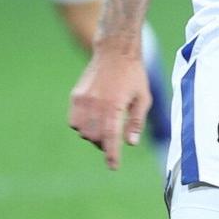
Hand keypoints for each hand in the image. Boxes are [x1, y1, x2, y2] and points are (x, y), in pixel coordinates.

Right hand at [69, 48, 150, 170]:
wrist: (115, 51)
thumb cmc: (133, 75)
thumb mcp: (143, 98)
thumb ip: (136, 122)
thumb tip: (130, 143)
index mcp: (114, 105)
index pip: (111, 137)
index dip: (112, 155)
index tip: (113, 167)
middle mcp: (96, 104)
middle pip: (94, 137)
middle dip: (103, 144)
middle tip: (111, 141)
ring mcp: (83, 100)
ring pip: (82, 131)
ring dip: (92, 135)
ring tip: (103, 129)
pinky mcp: (76, 96)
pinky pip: (74, 121)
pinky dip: (82, 126)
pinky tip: (93, 120)